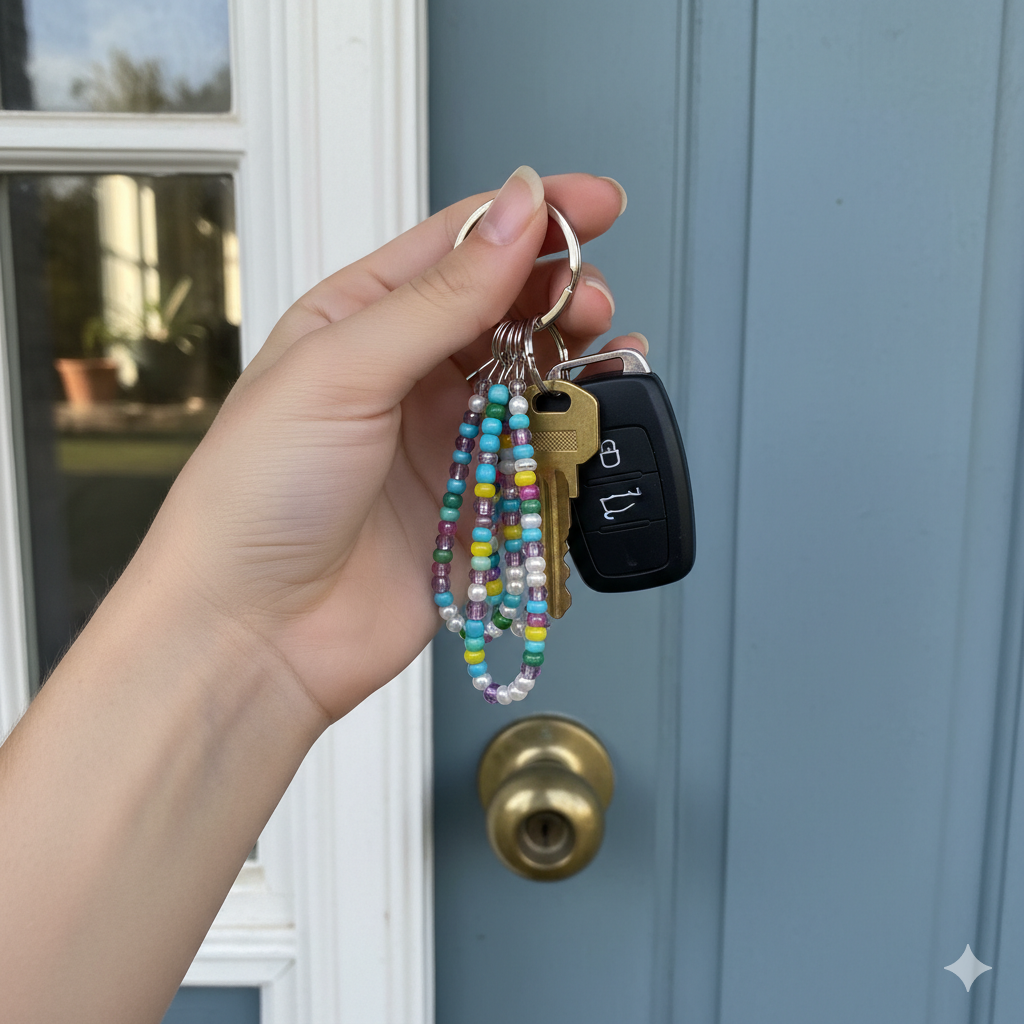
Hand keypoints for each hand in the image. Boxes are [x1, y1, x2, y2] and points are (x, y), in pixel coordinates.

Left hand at [133, 166, 642, 720]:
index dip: (529, 216)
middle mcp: (406, 374)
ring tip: (600, 342)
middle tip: (586, 298)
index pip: (457, 246)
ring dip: (574, 351)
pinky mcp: (477, 501)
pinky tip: (600, 404)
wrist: (257, 634)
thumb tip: (517, 215)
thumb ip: (440, 297)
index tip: (594, 203)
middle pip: (504, 306)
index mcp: (357, 321)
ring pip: (532, 373)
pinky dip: (578, 422)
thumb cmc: (259, 497)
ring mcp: (445, 438)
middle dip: (557, 288)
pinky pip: (542, 448)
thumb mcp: (341, 371)